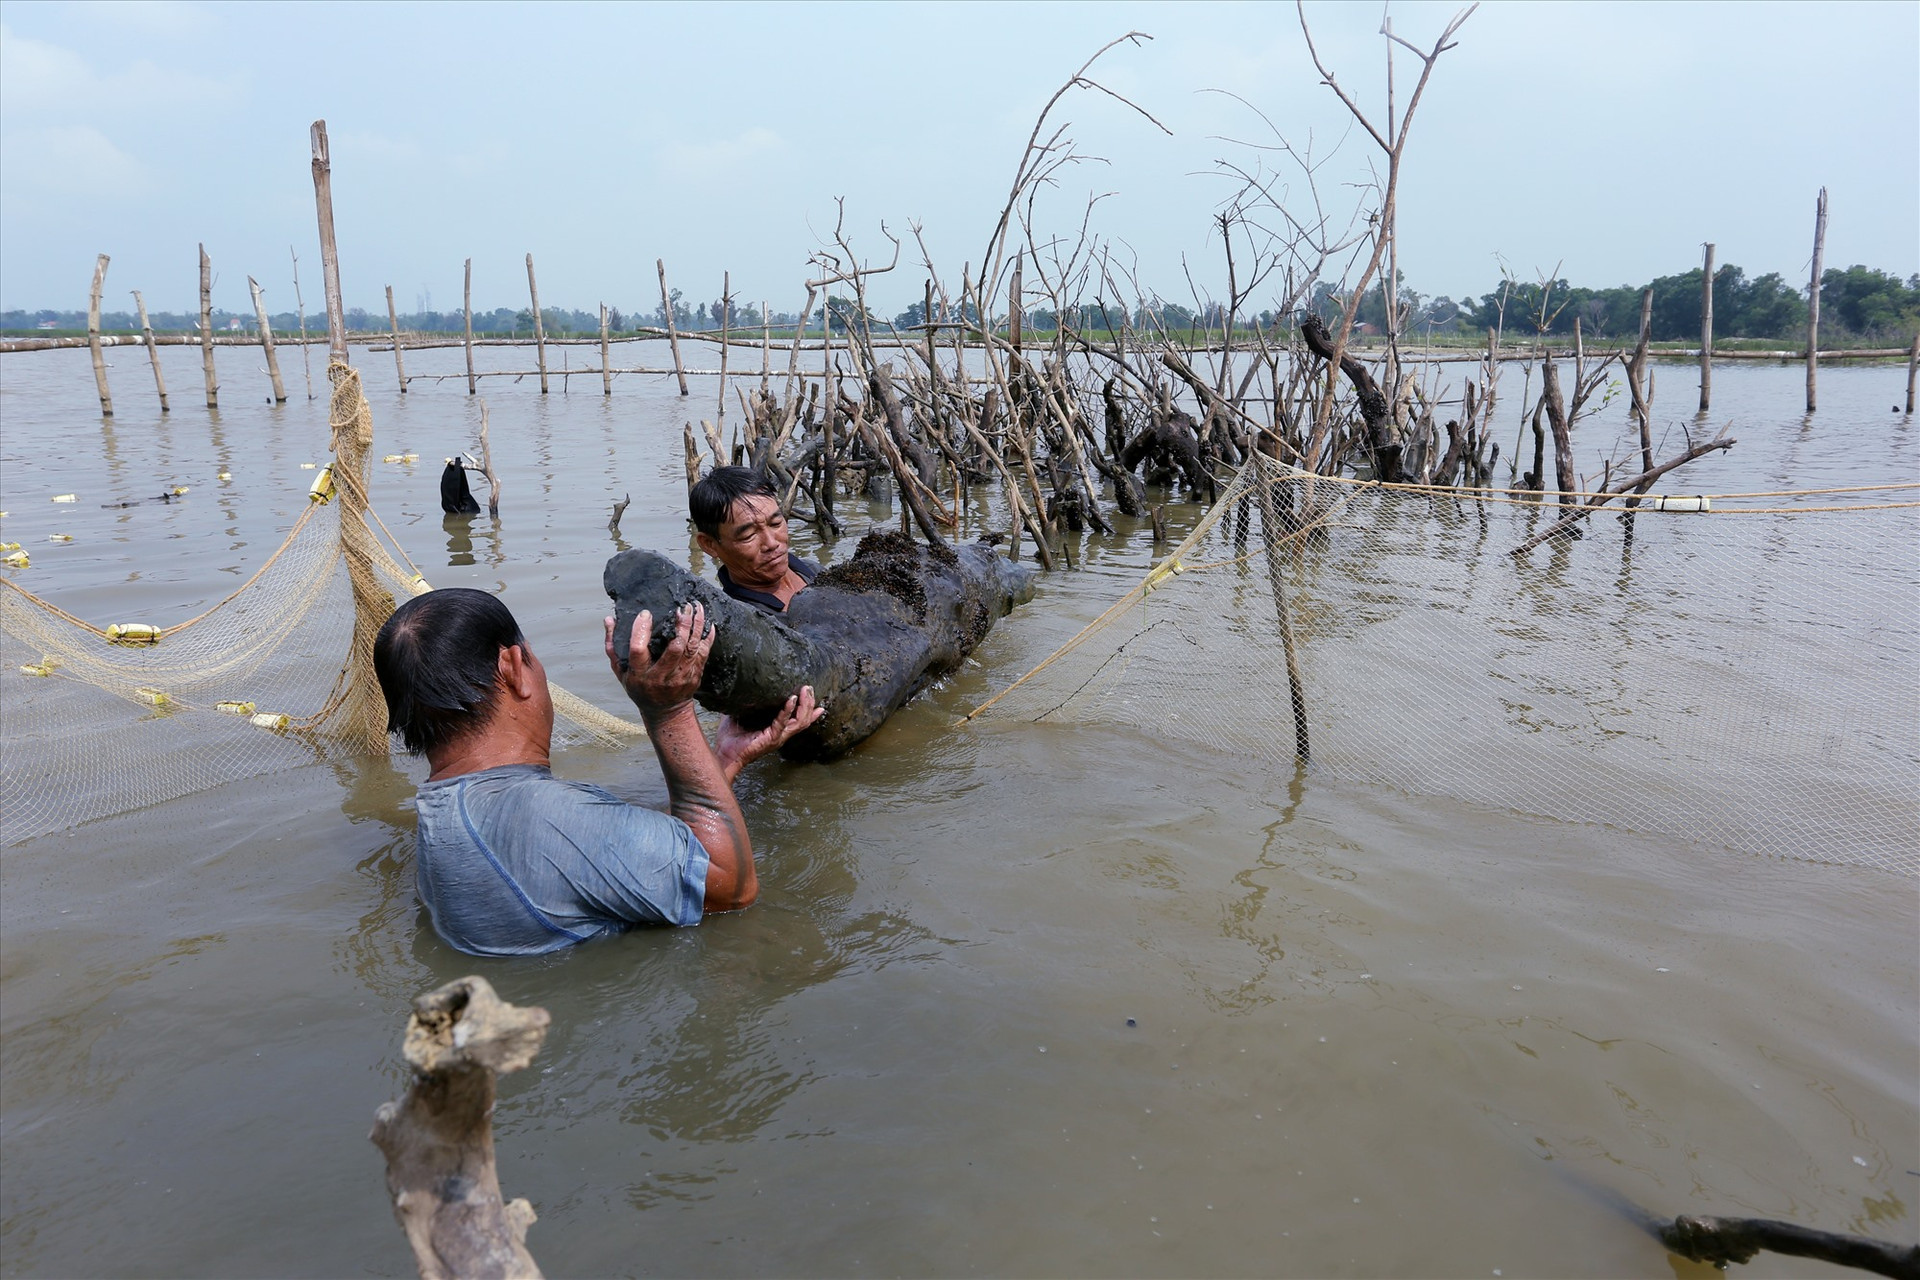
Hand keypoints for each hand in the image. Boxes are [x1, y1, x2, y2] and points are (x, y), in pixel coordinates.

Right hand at [604, 603, 712, 717]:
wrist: (665, 712)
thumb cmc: (640, 688)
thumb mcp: (621, 671)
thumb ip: (613, 646)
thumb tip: (609, 620)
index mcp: (640, 674)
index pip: (639, 650)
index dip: (641, 630)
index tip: (645, 613)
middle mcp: (662, 676)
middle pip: (675, 648)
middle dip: (681, 625)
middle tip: (682, 607)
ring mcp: (681, 677)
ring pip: (692, 648)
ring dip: (696, 626)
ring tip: (696, 607)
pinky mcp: (694, 676)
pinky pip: (704, 653)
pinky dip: (707, 637)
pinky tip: (707, 622)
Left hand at [714, 686, 824, 779]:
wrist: (723, 754)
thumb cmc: (731, 737)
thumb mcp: (744, 715)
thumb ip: (750, 703)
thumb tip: (747, 686)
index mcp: (777, 730)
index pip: (798, 719)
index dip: (809, 709)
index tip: (813, 695)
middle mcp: (781, 735)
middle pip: (804, 719)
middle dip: (809, 703)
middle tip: (809, 687)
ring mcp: (777, 738)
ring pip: (799, 722)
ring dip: (804, 705)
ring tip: (804, 691)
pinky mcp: (770, 739)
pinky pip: (783, 723)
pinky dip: (787, 710)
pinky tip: (791, 699)